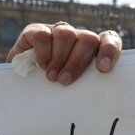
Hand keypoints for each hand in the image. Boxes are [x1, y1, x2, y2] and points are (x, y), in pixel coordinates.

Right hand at [6, 22, 121, 85]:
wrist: (24, 85)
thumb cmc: (55, 88)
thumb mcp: (74, 87)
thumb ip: (87, 85)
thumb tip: (97, 103)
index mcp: (93, 49)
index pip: (110, 39)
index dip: (109, 50)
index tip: (103, 69)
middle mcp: (78, 37)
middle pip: (88, 39)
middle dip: (77, 62)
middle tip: (65, 81)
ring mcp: (57, 32)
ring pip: (67, 34)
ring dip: (59, 58)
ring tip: (51, 77)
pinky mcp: (36, 31)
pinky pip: (43, 35)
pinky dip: (43, 51)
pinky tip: (40, 64)